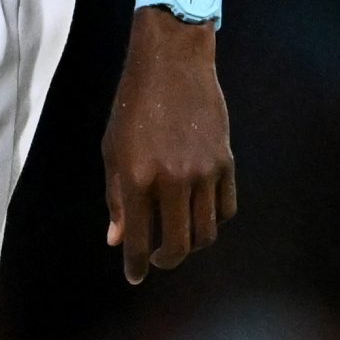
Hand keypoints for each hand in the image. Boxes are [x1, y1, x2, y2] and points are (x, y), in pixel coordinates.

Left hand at [102, 15, 235, 285]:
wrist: (172, 63)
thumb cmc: (133, 105)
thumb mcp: (112, 149)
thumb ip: (116, 196)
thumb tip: (116, 238)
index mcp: (138, 177)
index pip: (137, 237)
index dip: (134, 264)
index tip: (133, 277)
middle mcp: (173, 180)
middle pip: (179, 245)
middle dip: (165, 260)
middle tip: (155, 259)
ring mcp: (204, 173)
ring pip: (206, 232)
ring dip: (191, 244)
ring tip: (176, 237)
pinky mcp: (227, 162)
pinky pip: (226, 208)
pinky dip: (213, 220)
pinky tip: (199, 215)